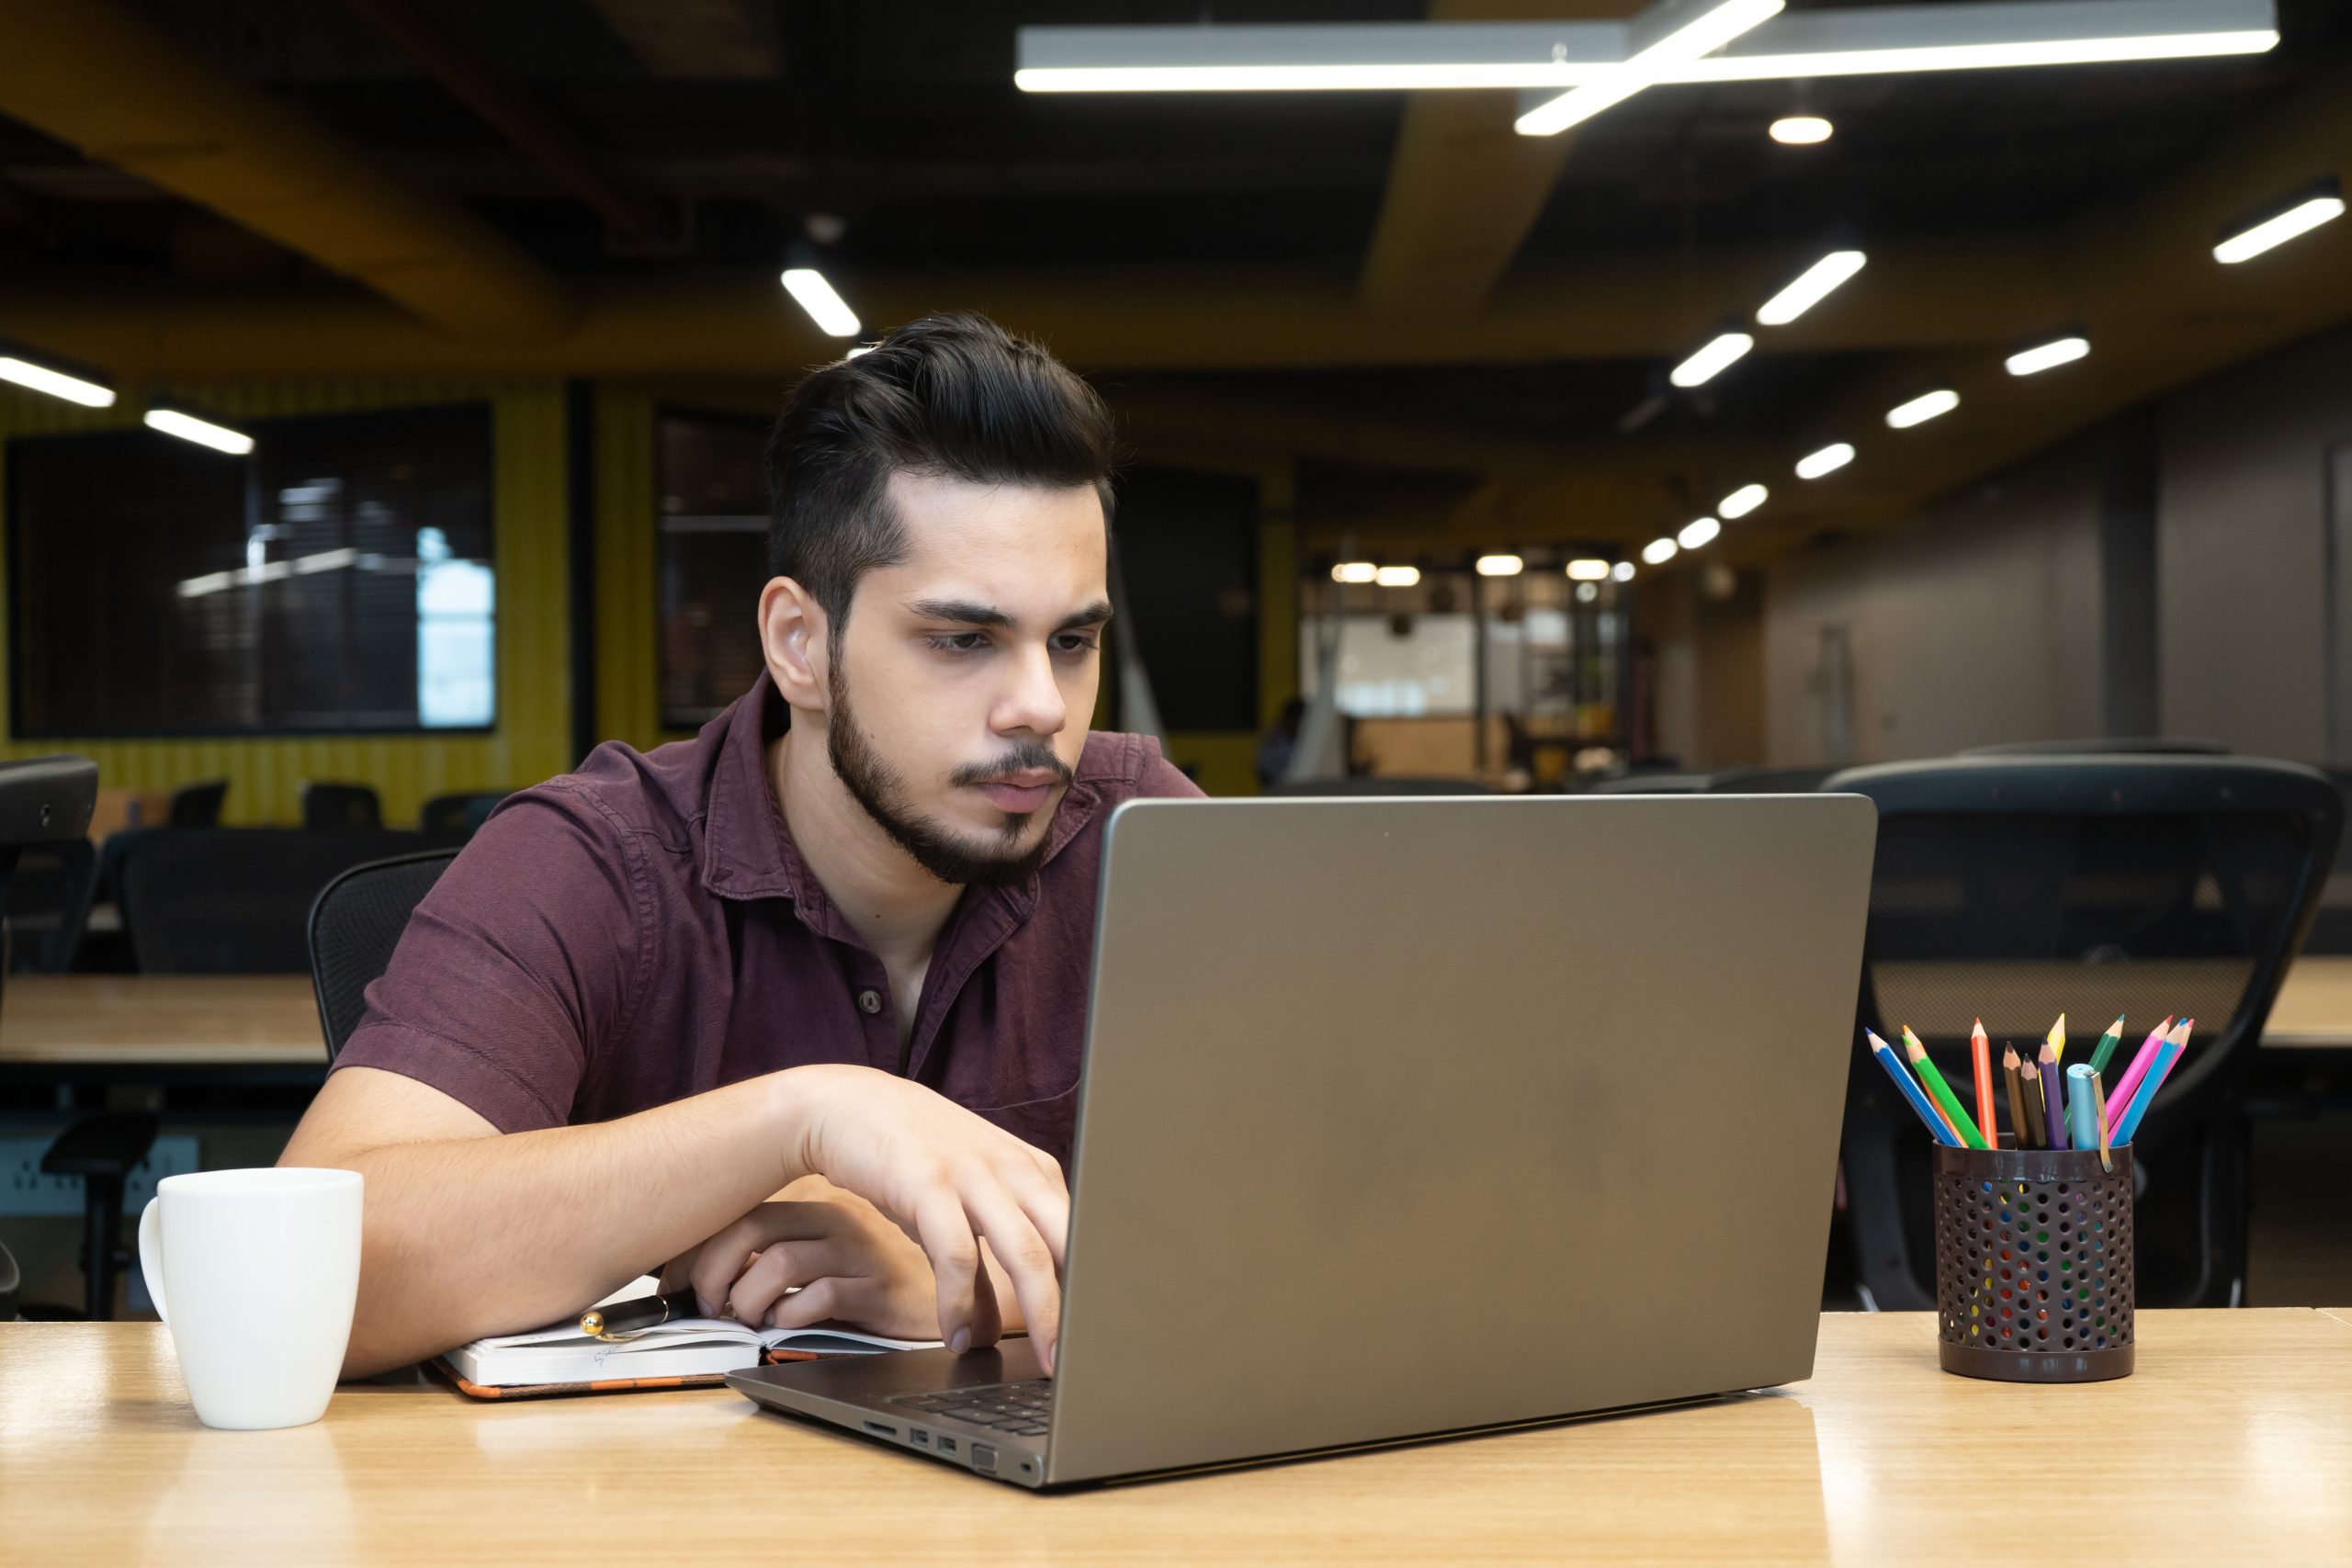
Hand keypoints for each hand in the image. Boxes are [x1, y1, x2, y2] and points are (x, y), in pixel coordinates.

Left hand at [658, 1179, 939, 1340]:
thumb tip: (700, 1282)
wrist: (957, 1292)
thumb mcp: (820, 1259)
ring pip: (779, 1262)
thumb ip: (773, 1258)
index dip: (695, 1252)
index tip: (675, 1286)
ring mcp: (857, 1248)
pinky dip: (792, 1316)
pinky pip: (821, 1295)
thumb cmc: (879, 1279)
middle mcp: (833, 1216)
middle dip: (712, 1274)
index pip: (737, 1212)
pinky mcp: (879, 1284)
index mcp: (815, 1204)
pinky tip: (791, 1325)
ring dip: (749, 1300)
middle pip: (749, 1228)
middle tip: (711, 1308)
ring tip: (752, 1321)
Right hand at [777, 1064, 1068, 1370]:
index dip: (1093, 1286)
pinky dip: (960, 1302)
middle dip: (1082, 1306)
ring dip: (1038, 1313)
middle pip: (1067, 1244)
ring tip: (1041, 1358)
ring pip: (1025, 1250)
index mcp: (1031, 1168)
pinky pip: (958, 1251)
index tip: (1101, 1333)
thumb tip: (1002, 1325)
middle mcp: (1012, 1167)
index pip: (1080, 1233)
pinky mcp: (928, 1181)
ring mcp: (973, 1172)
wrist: (845, 1105)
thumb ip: (988, 1255)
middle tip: (1088, 1357)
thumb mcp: (962, 1200)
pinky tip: (956, 1333)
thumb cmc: (909, 1157)